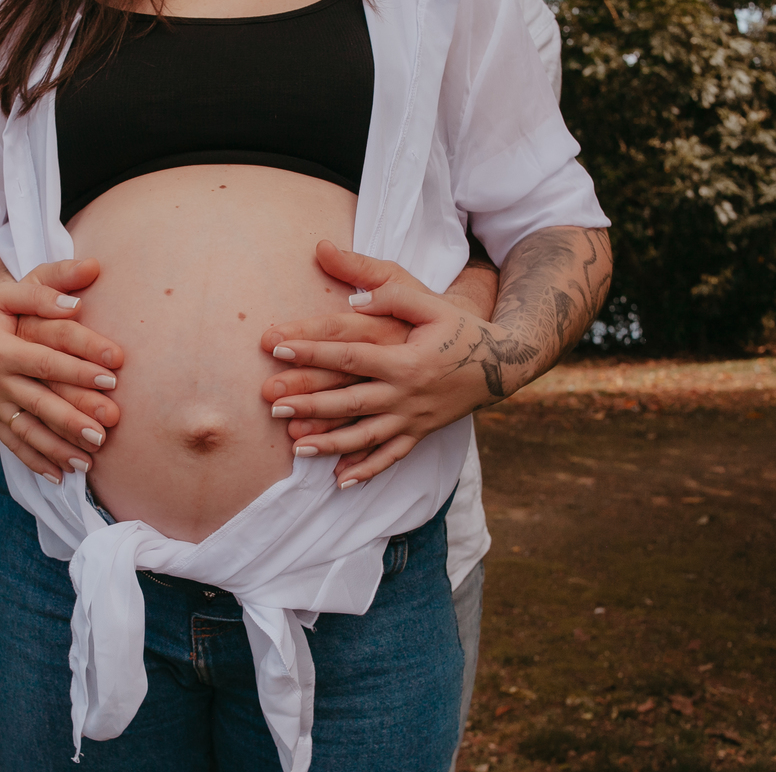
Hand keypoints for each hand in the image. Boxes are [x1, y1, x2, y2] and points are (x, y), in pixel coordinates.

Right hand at [0, 258, 122, 480]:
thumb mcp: (2, 293)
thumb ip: (39, 294)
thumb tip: (76, 304)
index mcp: (0, 349)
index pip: (46, 362)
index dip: (79, 370)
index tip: (113, 376)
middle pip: (39, 403)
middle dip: (73, 420)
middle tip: (105, 432)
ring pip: (27, 431)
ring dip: (57, 449)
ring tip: (88, 463)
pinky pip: (12, 442)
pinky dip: (34, 461)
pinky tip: (59, 477)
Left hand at [264, 249, 509, 485]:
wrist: (502, 364)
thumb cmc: (460, 328)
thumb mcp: (432, 304)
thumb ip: (393, 295)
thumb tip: (354, 298)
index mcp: (406, 360)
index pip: (350, 356)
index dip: (313, 351)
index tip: (279, 347)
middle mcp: (407, 394)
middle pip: (351, 401)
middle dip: (310, 404)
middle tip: (274, 405)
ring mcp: (414, 419)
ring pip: (366, 436)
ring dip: (330, 443)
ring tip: (295, 446)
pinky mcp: (420, 433)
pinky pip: (391, 457)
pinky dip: (366, 470)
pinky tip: (340, 481)